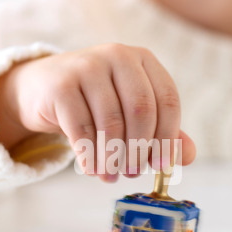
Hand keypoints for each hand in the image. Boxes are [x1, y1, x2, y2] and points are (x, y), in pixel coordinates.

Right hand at [0, 44, 195, 181]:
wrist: (44, 88)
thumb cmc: (95, 103)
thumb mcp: (130, 112)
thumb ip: (161, 131)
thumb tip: (187, 156)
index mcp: (143, 60)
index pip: (168, 100)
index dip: (168, 137)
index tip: (162, 166)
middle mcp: (118, 56)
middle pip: (142, 110)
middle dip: (140, 149)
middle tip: (132, 172)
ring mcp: (87, 66)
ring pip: (111, 122)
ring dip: (113, 158)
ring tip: (110, 176)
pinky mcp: (61, 85)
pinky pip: (81, 129)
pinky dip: (89, 156)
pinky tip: (92, 169)